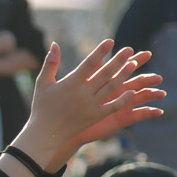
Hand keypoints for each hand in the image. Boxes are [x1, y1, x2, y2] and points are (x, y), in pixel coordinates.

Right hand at [16, 41, 165, 169]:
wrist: (45, 134)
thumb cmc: (42, 107)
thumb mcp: (43, 83)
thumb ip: (51, 63)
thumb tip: (55, 43)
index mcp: (71, 83)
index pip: (89, 63)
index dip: (100, 52)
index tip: (110, 41)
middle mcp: (83, 93)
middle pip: (105, 73)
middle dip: (118, 60)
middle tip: (129, 50)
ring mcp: (91, 106)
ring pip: (112, 87)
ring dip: (124, 75)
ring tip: (133, 64)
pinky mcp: (95, 117)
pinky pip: (113, 106)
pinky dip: (123, 99)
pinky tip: (132, 91)